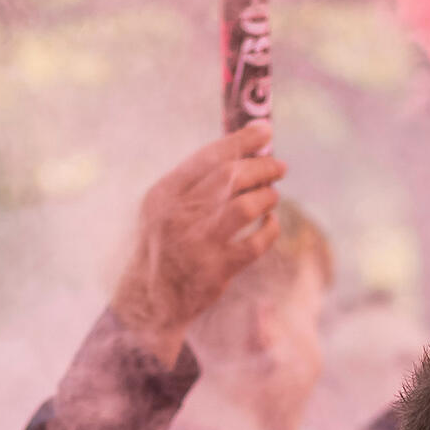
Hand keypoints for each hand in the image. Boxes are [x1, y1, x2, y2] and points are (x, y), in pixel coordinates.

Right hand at [110, 122, 287, 366]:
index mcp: (164, 194)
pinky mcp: (216, 271)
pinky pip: (255, 243)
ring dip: (266, 196)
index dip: (241, 141)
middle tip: (279, 166)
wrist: (151, 299)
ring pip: (244, 207)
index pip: (207, 157)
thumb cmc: (166, 243)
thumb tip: (243, 148)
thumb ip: (195, 180)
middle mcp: (177, 216)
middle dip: (261, 167)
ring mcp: (197, 244)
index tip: (265, 131)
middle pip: (228, 177)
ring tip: (272, 195)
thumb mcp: (164, 207)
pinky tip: (271, 223)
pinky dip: (270, 229)